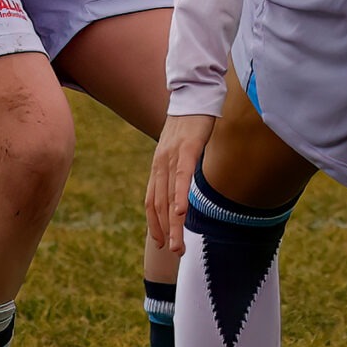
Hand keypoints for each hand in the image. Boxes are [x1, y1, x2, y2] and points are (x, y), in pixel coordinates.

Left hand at [146, 112, 217, 249]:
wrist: (194, 93)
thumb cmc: (191, 123)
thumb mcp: (182, 149)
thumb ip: (180, 168)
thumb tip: (184, 185)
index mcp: (158, 166)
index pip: (152, 201)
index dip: (155, 223)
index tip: (162, 242)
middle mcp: (160, 163)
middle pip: (159, 204)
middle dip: (166, 231)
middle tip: (173, 253)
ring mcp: (172, 156)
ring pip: (170, 197)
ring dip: (174, 224)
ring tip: (179, 245)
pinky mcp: (187, 148)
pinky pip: (182, 177)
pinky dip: (180, 197)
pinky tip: (183, 214)